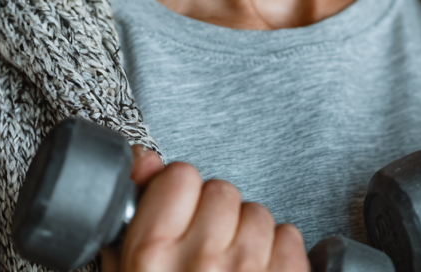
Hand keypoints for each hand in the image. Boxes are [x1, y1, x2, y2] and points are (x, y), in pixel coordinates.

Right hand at [101, 147, 307, 271]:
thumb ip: (130, 218)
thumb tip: (146, 159)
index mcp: (152, 256)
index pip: (181, 175)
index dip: (179, 196)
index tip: (179, 216)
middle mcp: (201, 261)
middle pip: (222, 191)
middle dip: (216, 218)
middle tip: (205, 254)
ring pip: (258, 213)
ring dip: (248, 238)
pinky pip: (290, 237)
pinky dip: (279, 257)